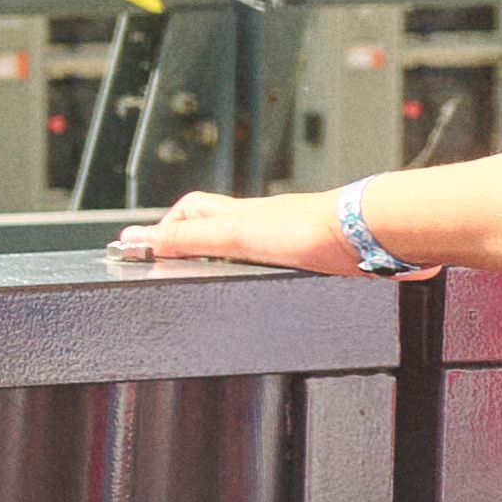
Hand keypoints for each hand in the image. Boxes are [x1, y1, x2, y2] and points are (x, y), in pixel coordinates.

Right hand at [116, 189, 350, 272]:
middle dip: (194, 242)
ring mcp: (287, 243)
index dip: (166, 227)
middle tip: (175, 264)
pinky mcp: (311, 261)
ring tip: (214, 283)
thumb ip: (186, 239)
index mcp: (235, 214)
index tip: (142, 247)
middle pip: (217, 228)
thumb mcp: (232, 236)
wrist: (366, 236)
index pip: (189, 211)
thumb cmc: (308, 228)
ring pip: (249, 249)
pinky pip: (278, 267)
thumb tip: (134, 239)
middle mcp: (260, 225)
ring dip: (231, 262)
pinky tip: (267, 290)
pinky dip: (265, 276)